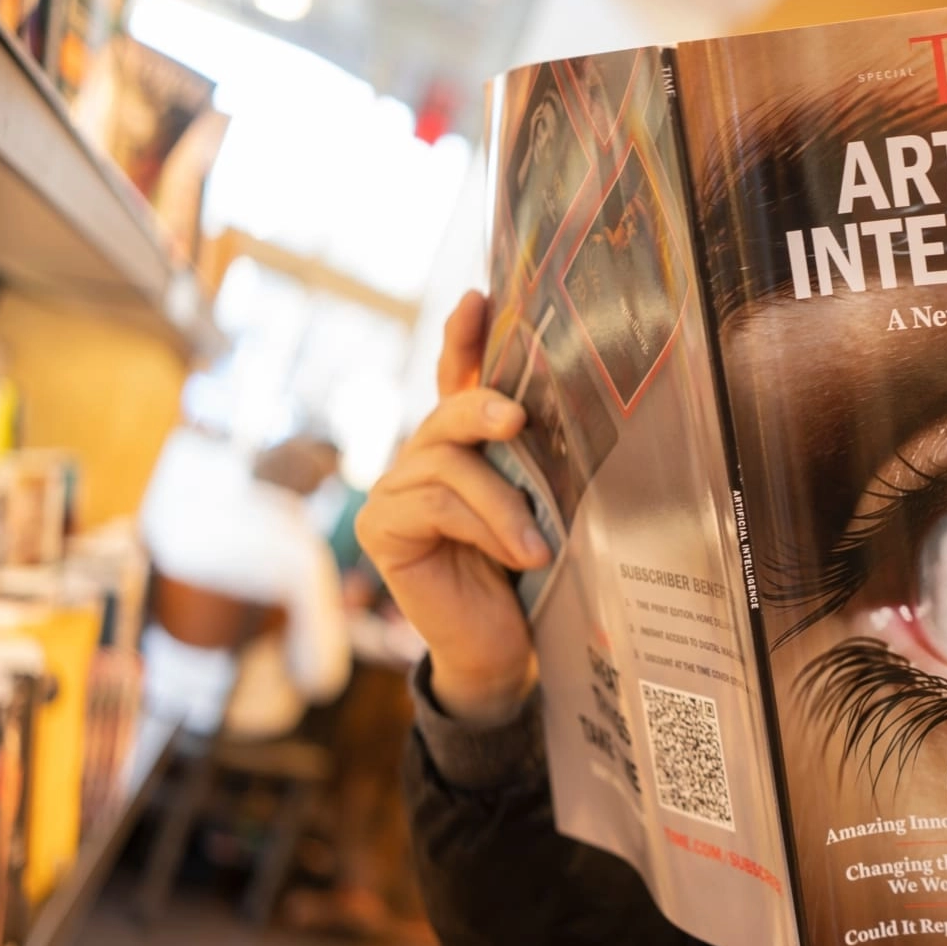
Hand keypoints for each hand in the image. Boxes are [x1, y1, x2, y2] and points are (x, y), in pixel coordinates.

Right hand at [356, 291, 549, 724]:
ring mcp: (395, 491)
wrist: (503, 648)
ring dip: (501, 503)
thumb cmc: (528, 577)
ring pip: (446, 463)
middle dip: (482, 408)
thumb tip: (564, 411)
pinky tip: (515, 556)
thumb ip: (533, 463)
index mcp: (463, 448)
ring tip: (534, 546)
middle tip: (517, 418)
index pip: (457, 381)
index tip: (480, 297)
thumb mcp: (541, 507)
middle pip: (447, 414)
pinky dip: (482, 526)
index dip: (464, 339)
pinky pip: (433, 503)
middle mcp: (422, 460)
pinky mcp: (382, 528)